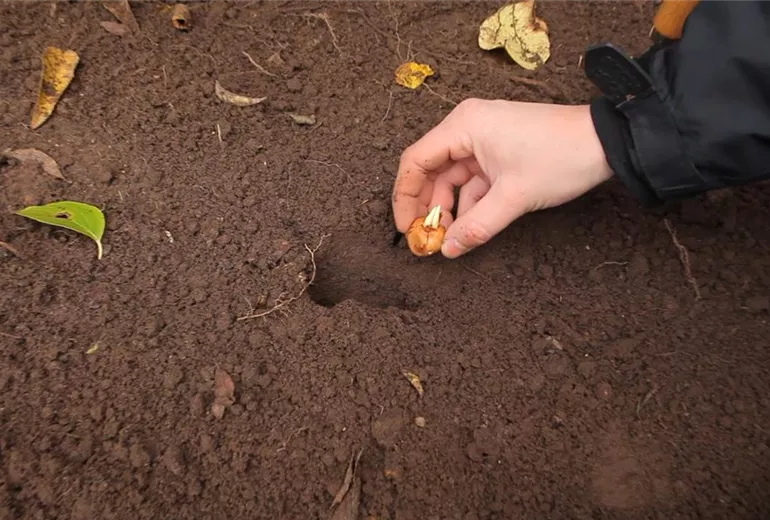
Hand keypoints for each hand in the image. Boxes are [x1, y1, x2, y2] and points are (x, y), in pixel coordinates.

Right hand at [391, 99, 613, 257]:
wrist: (607, 143)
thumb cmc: (560, 157)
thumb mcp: (514, 198)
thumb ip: (477, 226)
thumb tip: (448, 249)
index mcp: (464, 126)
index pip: (416, 161)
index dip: (405, 197)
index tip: (406, 228)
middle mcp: (468, 127)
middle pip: (431, 170)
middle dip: (427, 207)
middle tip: (425, 239)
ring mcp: (484, 139)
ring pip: (452, 178)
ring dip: (450, 208)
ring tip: (450, 239)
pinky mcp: (499, 152)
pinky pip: (473, 180)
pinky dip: (470, 203)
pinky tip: (470, 227)